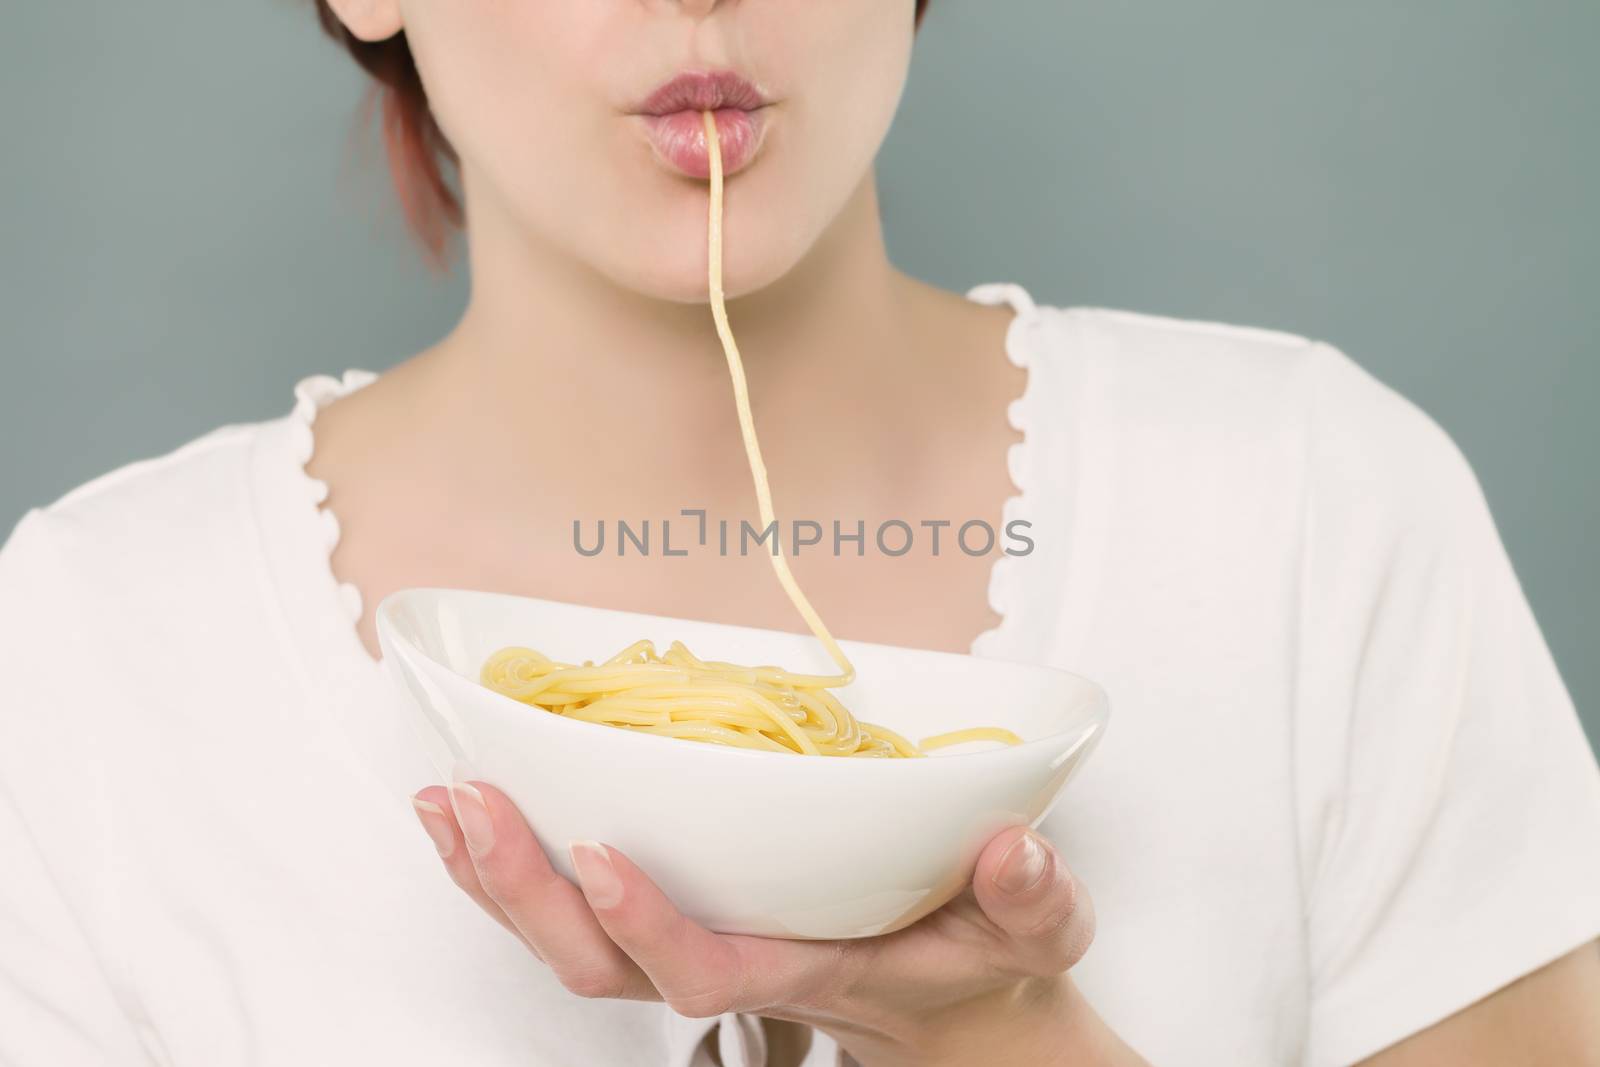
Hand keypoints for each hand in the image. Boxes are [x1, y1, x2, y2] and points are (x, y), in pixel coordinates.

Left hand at [410, 780, 1144, 1066]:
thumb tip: (1016, 849)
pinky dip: (517, 865)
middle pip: (600, 963)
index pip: (708, 966)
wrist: (949, 997)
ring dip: (497, 877)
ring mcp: (696, 942)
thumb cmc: (978, 959)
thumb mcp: (1031, 931)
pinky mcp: (680, 913)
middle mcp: (733, 960)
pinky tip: (478, 811)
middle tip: (471, 802)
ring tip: (444, 802)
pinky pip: (577, 908)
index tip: (600, 853)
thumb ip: (1030, 898)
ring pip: (571, 944)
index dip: (647, 923)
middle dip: (525, 890)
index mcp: (806, 968)